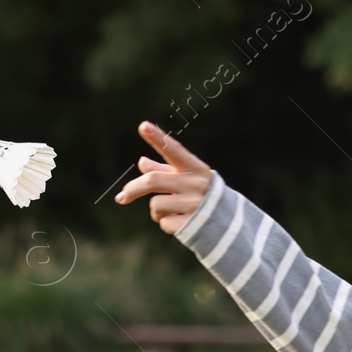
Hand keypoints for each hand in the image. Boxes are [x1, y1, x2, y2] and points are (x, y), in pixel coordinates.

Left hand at [113, 120, 212, 234]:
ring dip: (156, 211)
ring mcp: (195, 204)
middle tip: (121, 198)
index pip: (174, 150)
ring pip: (156, 204)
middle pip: (153, 180)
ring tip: (172, 212)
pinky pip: (163, 222)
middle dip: (133, 189)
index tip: (143, 126)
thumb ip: (165, 171)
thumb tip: (142, 162)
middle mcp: (196, 184)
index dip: (158, 138)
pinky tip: (180, 222)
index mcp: (195, 168)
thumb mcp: (187, 180)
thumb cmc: (203, 198)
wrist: (229, 226)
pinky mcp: (191, 224)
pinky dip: (165, 223)